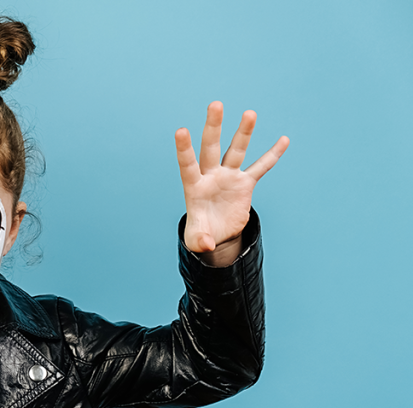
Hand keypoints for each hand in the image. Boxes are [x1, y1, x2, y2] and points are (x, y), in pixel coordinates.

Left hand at [176, 102, 288, 265]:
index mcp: (194, 186)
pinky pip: (260, 167)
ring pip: (236, 151)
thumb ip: (199, 239)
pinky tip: (284, 139)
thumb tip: (208, 245)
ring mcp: (228, 177)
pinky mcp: (245, 184)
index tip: (181, 130)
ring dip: (243, 133)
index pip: (188, 164)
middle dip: (213, 127)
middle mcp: (210, 176)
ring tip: (250, 113)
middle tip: (215, 104)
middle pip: (211, 148)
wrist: (216, 233)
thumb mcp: (197, 239)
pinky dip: (272, 155)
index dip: (184, 149)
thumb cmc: (201, 232)